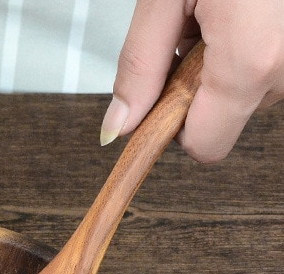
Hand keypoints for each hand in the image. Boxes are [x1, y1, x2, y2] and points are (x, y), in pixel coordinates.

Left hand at [100, 0, 283, 161]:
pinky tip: (236, 9)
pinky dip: (244, 46)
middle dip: (194, 88)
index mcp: (251, 60)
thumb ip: (139, 67)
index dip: (171, 130)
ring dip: (220, 65)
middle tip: (185, 31)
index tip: (151, 103)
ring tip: (214, 10)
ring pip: (248, 90)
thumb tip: (118, 125)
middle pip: (226, 117)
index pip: (205, 145)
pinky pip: (270, 62)